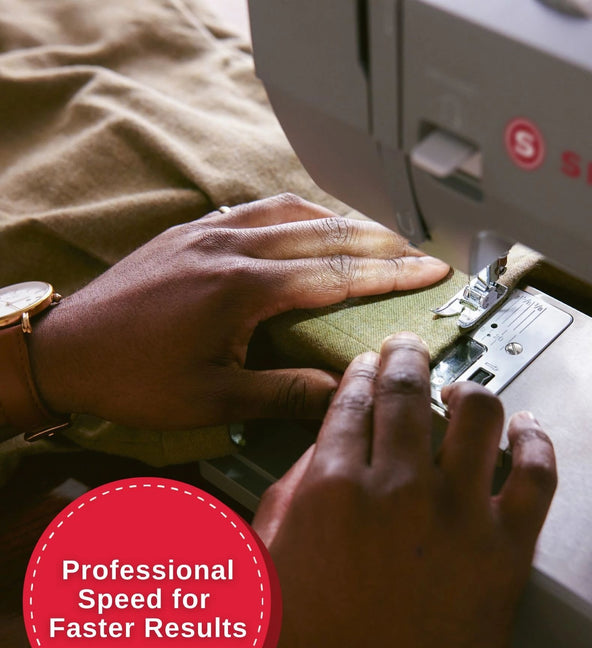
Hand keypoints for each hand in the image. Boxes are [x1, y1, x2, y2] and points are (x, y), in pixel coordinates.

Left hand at [28, 194, 448, 428]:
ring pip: (294, 211)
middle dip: (382, 241)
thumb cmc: (131, 377)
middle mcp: (229, 248)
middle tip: (420, 249)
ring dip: (343, 221)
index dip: (391, 273)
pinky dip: (297, 213)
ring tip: (378, 236)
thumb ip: (283, 393)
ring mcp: (209, 234)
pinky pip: (258, 209)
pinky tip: (310, 225)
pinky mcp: (193, 232)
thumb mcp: (213, 399)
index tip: (429, 270)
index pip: (337, 273)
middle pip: (326, 233)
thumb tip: (339, 394)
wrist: (67, 350)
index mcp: (241, 288)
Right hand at [252, 333, 556, 647]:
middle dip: (406, 359)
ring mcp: (457, 516)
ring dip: (469, 389)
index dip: (362, 375)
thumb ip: (293, 494)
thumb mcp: (269, 560)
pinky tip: (527, 429)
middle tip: (410, 351)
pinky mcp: (506, 552)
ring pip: (477, 414)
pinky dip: (536, 441)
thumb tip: (323, 452)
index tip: (368, 368)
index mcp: (333, 487)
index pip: (354, 403)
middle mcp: (397, 488)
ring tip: (465, 388)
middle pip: (408, 391)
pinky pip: (536, 474)